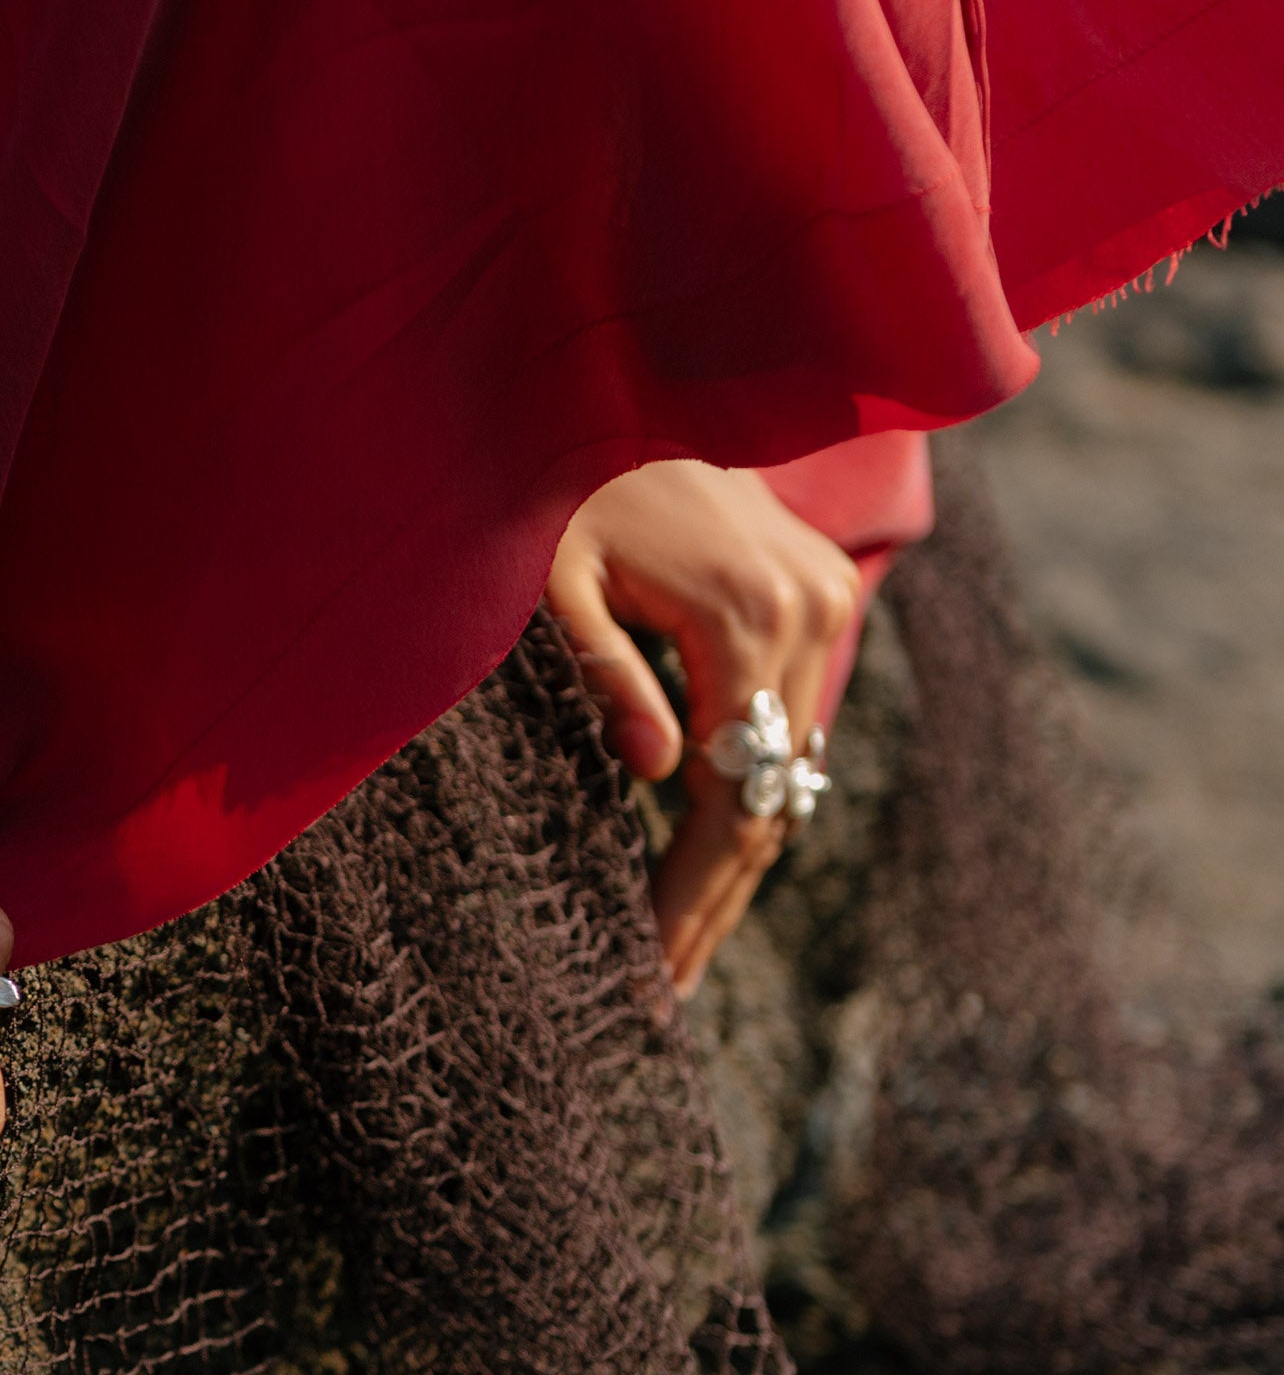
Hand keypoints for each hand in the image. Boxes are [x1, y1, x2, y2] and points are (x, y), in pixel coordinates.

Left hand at [543, 461, 862, 995]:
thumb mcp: (550, 579)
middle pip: (769, 799)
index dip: (686, 897)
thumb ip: (599, 674)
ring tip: (677, 954)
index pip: (726, 798)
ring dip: (733, 863)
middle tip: (661, 998)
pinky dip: (750, 796)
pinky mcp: (820, 588)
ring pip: (788, 769)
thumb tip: (656, 778)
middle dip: (711, 904)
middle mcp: (807, 607)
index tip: (647, 977)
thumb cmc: (555, 478)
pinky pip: (790, 721)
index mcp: (742, 611)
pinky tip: (701, 864)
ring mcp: (824, 595)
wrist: (617, 376)